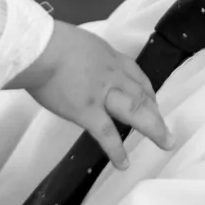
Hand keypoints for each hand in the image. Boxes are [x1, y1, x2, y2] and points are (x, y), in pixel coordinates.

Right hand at [6, 21, 171, 169]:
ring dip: (153, 128)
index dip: (147, 90)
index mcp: (108, 57)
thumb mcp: (75, 41)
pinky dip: (116, 151)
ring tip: (165, 143)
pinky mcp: (87, 112)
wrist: (38, 48)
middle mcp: (112, 75)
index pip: (135, 75)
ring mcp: (102, 94)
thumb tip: (76, 66)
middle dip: (155, 112)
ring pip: (135, 111)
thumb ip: (83, 56)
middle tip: (166, 129)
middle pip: (141, 94)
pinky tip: (123, 164)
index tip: (151, 101)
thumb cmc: (47, 40)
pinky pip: (106, 134)